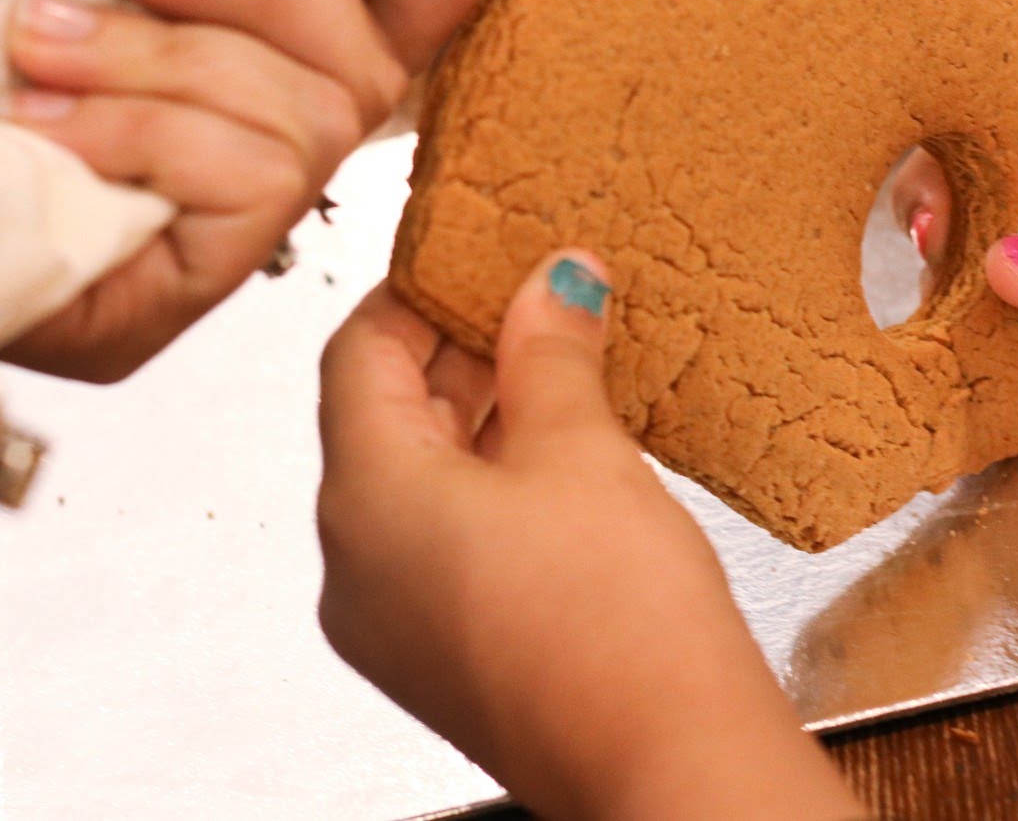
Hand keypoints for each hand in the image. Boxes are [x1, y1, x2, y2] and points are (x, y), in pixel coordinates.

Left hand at [0, 0, 505, 378]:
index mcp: (224, 60)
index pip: (391, 16)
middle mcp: (225, 157)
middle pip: (370, 68)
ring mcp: (193, 238)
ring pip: (314, 127)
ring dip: (173, 56)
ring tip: (37, 42)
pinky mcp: (155, 304)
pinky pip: (252, 191)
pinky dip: (152, 130)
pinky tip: (42, 124)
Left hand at [317, 255, 861, 820]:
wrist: (664, 764)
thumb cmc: (615, 629)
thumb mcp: (581, 448)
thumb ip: (551, 350)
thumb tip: (549, 285)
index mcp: (361, 498)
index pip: (357, 352)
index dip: (417, 288)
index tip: (473, 252)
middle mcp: (353, 566)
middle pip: (382, 416)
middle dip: (459, 348)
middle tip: (532, 295)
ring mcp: (392, 621)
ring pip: (416, 481)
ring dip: (480, 415)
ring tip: (561, 364)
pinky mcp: (442, 655)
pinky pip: (442, 541)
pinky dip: (488, 483)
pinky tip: (561, 454)